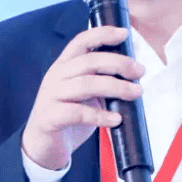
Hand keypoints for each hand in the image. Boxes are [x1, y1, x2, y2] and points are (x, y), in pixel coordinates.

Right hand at [21, 25, 144, 172]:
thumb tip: (132, 76)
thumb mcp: (84, 94)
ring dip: (115, 87)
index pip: (80, 42)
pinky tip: (115, 119)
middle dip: (118, 63)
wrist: (43, 147)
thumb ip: (100, 80)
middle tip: (139, 72)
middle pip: (88, 62)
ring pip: (85, 85)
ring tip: (135, 93)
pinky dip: (100, 115)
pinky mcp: (50, 118)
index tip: (124, 33)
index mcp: (64, 66)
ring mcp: (50, 97)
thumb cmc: (68, 117)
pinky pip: (78, 113)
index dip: (101, 34)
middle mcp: (55, 77)